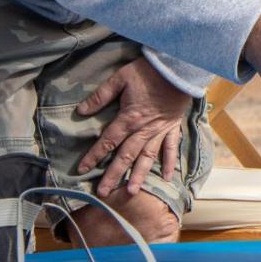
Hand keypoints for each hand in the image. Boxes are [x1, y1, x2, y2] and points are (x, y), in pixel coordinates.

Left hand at [76, 58, 191, 197]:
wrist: (179, 68)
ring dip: (139, 175)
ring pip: (147, 157)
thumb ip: (101, 96)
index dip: (94, 156)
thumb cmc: (149, 72)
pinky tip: (167, 177)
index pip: (108, 141)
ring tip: (131, 192)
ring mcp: (160, 131)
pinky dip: (169, 162)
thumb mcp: (120, 78)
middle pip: (126, 156)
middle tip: (104, 193)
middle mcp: (143, 130)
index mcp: (129, 119)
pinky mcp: (173, 127)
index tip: (82, 169)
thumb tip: (81, 110)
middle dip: (113, 174)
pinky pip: (171, 148)